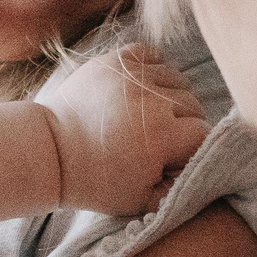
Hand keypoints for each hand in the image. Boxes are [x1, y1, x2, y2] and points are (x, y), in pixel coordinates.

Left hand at [42, 44, 208, 217]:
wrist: (50, 152)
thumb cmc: (96, 181)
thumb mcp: (142, 201)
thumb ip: (181, 188)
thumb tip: (206, 170)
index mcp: (162, 136)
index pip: (204, 135)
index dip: (193, 149)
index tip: (173, 159)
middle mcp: (152, 100)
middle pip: (194, 105)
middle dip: (184, 124)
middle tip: (162, 141)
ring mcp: (132, 75)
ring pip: (177, 79)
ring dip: (171, 97)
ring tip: (153, 115)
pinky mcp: (114, 60)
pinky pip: (153, 54)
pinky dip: (156, 69)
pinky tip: (145, 90)